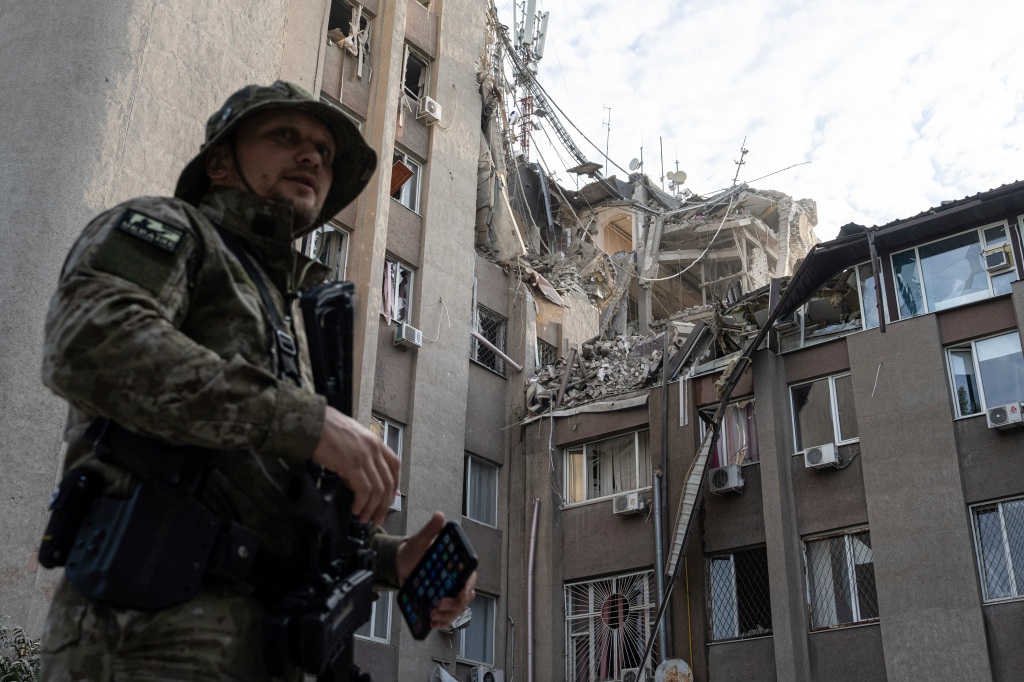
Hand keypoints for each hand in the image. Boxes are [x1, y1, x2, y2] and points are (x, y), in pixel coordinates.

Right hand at [311, 405, 399, 523]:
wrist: (312, 421)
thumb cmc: (325, 428)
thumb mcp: (351, 438)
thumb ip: (359, 456)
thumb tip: (356, 480)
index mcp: (374, 441)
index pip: (394, 465)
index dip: (394, 484)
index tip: (389, 498)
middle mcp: (373, 448)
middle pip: (387, 482)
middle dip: (384, 504)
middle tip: (377, 517)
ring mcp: (364, 456)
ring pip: (377, 489)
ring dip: (372, 508)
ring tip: (364, 517)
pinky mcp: (352, 464)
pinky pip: (364, 490)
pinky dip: (361, 503)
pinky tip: (356, 508)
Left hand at [397, 512, 478, 629]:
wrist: (400, 564)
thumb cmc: (413, 551)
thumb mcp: (420, 540)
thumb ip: (430, 530)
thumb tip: (440, 516)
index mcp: (457, 565)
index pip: (470, 577)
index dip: (468, 587)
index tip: (460, 592)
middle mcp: (456, 580)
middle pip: (465, 597)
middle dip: (454, 605)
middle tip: (438, 606)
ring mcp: (448, 593)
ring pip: (456, 609)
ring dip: (447, 616)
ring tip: (433, 616)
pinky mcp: (439, 603)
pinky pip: (446, 616)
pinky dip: (442, 622)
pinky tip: (433, 624)